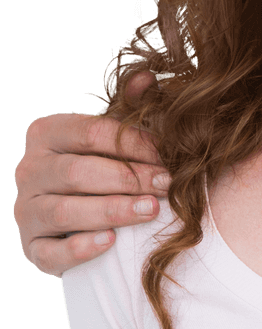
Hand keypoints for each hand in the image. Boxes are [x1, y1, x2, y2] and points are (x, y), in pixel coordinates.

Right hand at [14, 71, 170, 276]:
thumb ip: (132, 106)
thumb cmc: (106, 163)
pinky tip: (110, 241)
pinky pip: (50, 251)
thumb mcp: (118, 133)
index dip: (135, 144)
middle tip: (167, 184)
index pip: (92, 133)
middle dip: (129, 178)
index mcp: (47, 134)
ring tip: (151, 210)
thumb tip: (147, 77)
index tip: (169, 155)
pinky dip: (80, 247)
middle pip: (78, 172)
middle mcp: (29, 170)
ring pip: (65, 211)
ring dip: (113, 210)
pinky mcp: (31, 248)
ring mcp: (26, 210)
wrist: (86, 213)